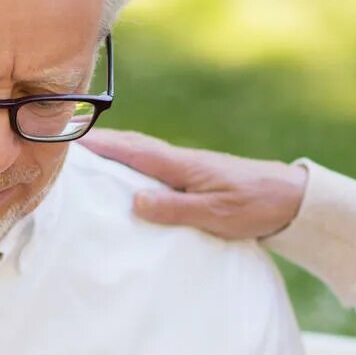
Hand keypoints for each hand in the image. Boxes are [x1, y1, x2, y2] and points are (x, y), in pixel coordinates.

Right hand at [80, 129, 306, 240]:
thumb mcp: (216, 214)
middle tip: (63, 143)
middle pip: (130, 146)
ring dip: (113, 152)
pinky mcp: (195, 177)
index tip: (65, 140)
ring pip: (141, 154)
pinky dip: (131, 164)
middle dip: (98, 143)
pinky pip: (153, 166)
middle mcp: (180, 160)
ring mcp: (187, 167)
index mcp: (180, 165)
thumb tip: (135, 201)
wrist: (292, 198)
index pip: (130, 150)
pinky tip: (125, 176)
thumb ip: (176, 208)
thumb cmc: (255, 206)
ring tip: (84, 158)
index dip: (98, 145)